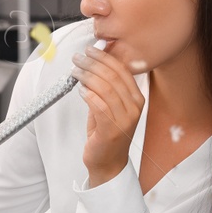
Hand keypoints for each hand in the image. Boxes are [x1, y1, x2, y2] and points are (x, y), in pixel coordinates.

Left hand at [71, 44, 142, 185]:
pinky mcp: (111, 130)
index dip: (105, 57)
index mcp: (137, 99)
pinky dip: (88, 94)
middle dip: (93, 63)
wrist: (108, 162)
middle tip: (78, 57)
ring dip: (87, 76)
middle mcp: (134, 108)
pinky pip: (99, 105)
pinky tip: (80, 89)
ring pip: (105, 88)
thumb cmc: (107, 133)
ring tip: (74, 71)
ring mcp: (124, 119)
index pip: (123, 70)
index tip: (91, 50)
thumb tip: (91, 65)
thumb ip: (104, 88)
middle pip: (113, 76)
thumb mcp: (110, 107)